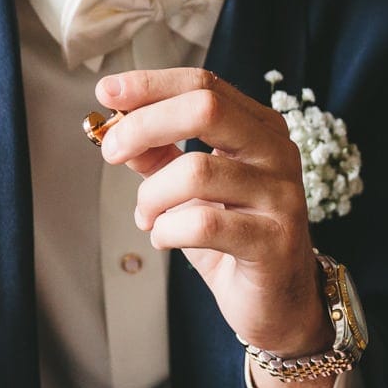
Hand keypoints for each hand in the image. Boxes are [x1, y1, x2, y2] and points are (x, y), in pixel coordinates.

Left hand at [95, 67, 329, 356]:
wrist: (279, 302)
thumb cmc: (234, 239)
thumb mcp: (191, 191)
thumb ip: (160, 156)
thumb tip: (115, 129)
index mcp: (261, 129)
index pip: (204, 85)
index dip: (151, 85)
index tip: (106, 92)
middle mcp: (278, 153)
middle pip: (207, 109)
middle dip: (145, 125)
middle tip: (111, 151)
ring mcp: (281, 197)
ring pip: (197, 171)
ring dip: (152, 195)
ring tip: (146, 216)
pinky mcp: (273, 242)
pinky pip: (204, 224)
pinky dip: (168, 230)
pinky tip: (165, 239)